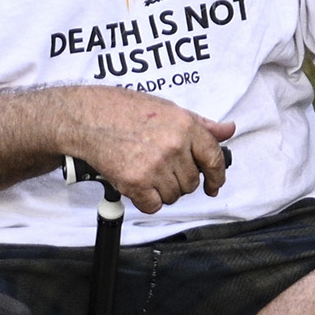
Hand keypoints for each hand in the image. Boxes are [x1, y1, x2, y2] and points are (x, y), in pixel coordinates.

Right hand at [72, 90, 237, 212]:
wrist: (86, 117)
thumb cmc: (123, 110)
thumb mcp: (169, 109)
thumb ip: (201, 125)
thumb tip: (228, 130)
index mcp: (185, 126)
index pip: (214, 158)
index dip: (217, 176)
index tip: (215, 185)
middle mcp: (173, 146)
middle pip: (192, 181)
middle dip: (180, 180)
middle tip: (163, 170)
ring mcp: (155, 165)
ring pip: (174, 195)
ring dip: (164, 191)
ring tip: (148, 173)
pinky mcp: (135, 182)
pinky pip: (153, 205)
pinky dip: (148, 201)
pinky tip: (140, 186)